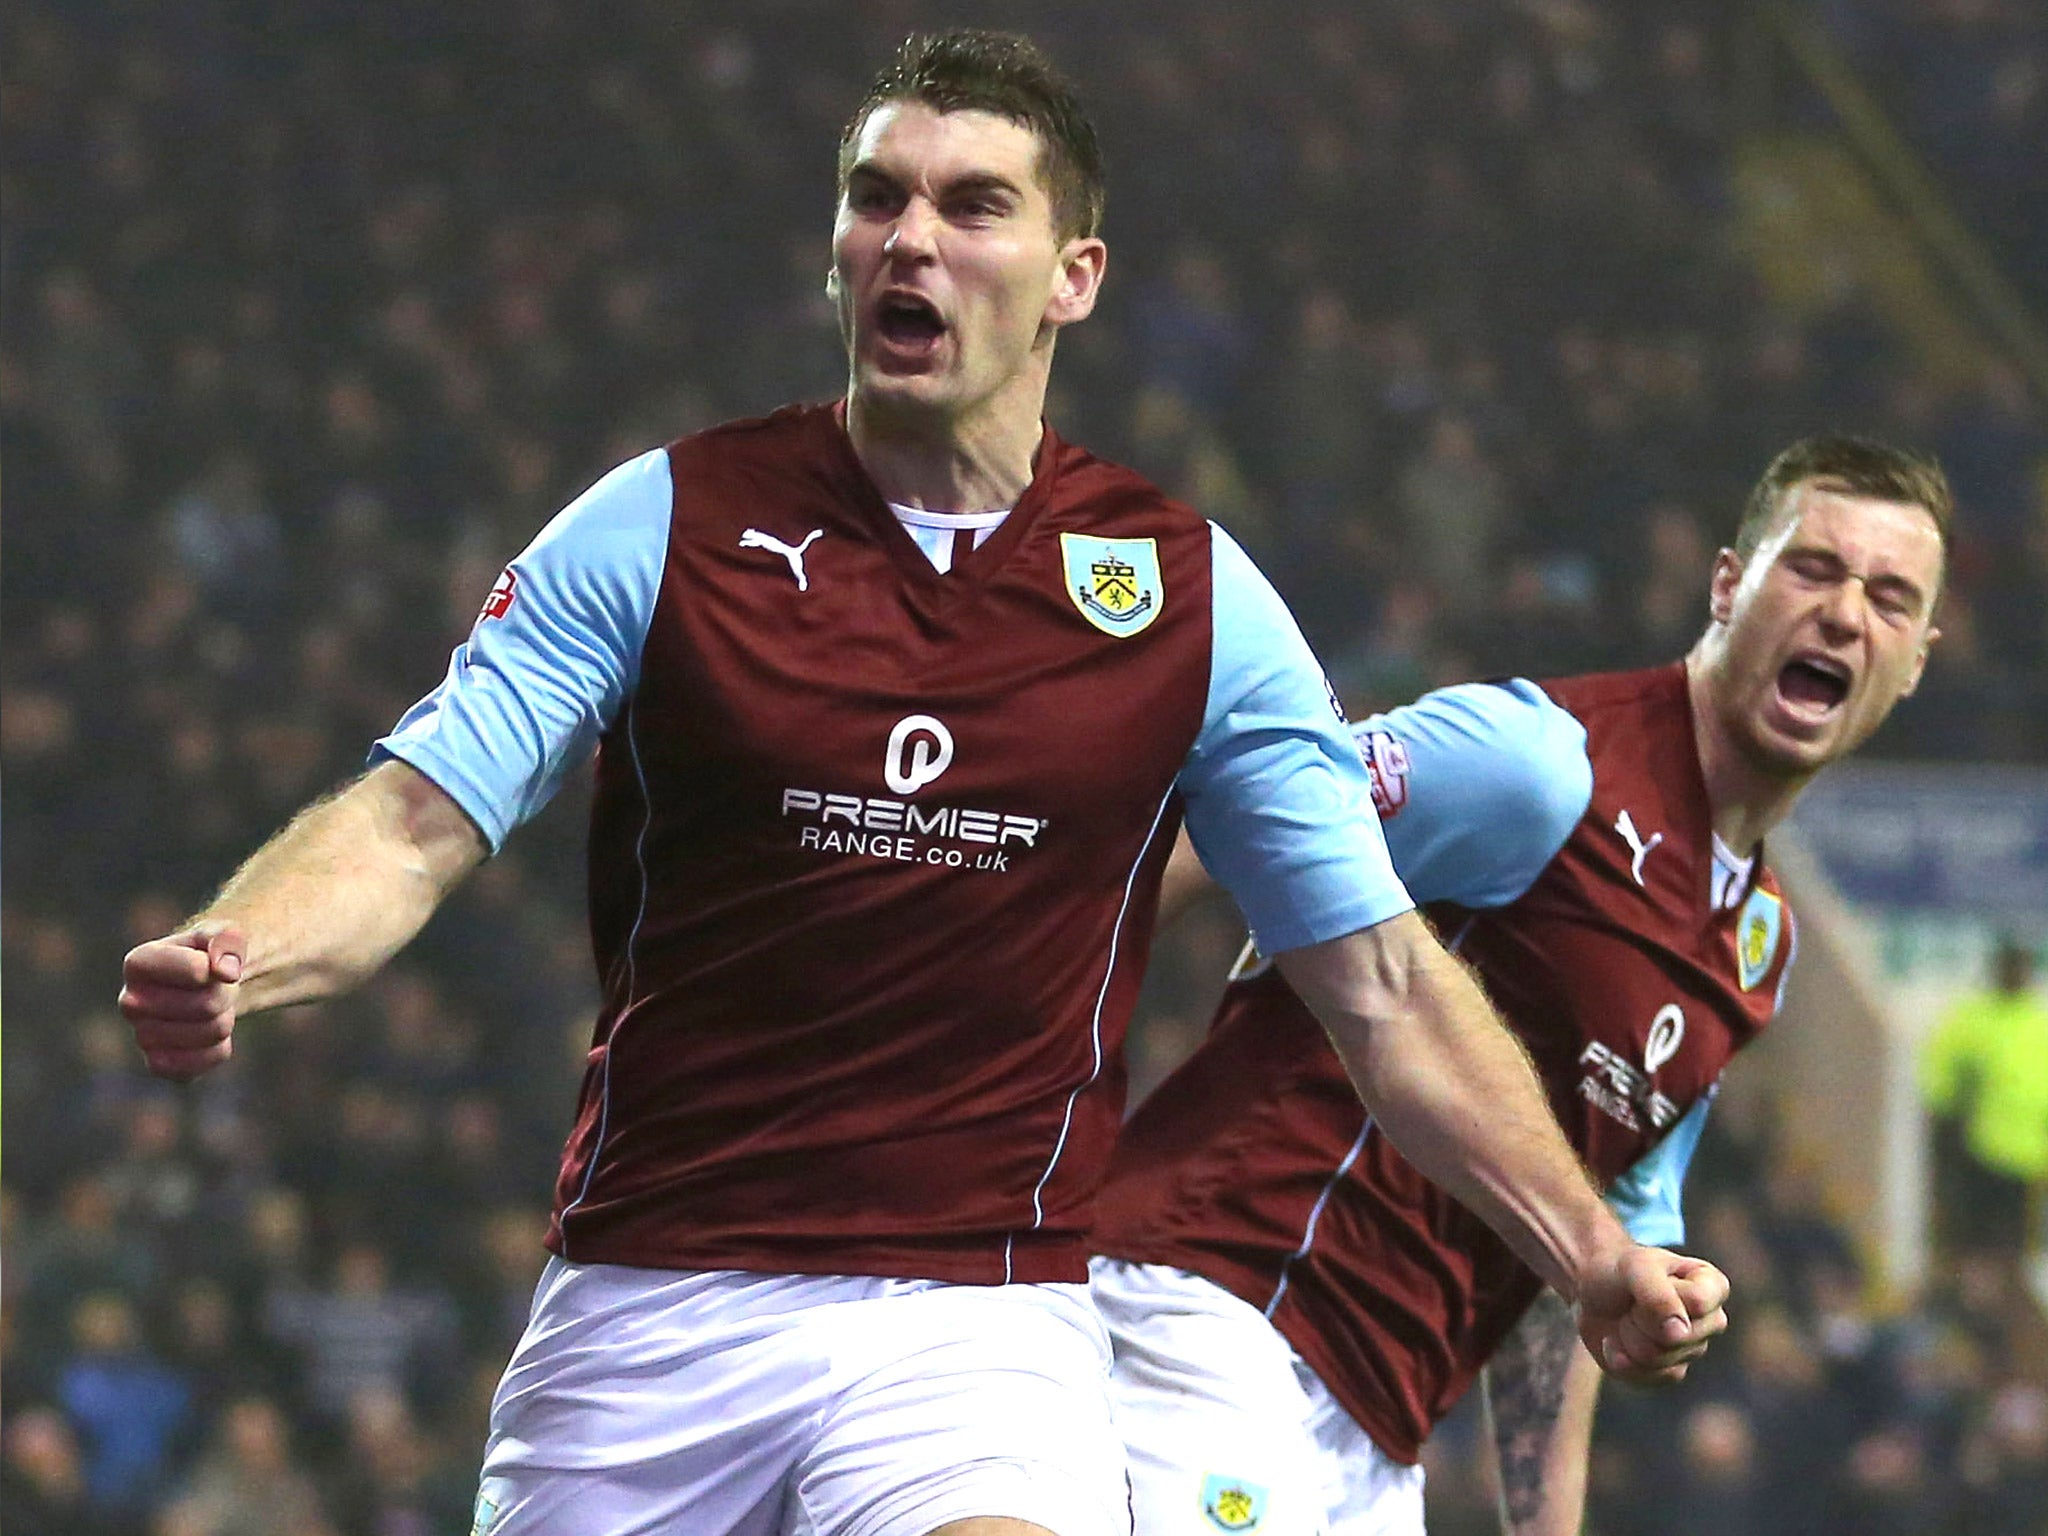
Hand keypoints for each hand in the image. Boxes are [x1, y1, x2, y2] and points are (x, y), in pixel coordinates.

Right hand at [118, 921, 246, 1079]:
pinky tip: (208, 1036)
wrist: (207, 984)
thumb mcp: (224, 933)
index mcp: (138, 963)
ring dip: (224, 1021)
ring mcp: (141, 1036)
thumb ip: (227, 940)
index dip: (217, 968)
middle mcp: (130, 1002)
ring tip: (210, 1008)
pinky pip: (197, 1066)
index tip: (209, 963)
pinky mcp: (158, 1063)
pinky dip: (216, 1051)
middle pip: (206, 1006)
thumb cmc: (210, 954)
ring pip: (209, 1033)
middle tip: (214, 988)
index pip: (196, 971)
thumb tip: (224, 972)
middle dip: (224, 995)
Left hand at [1574, 1246, 1728, 1384]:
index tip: (1646, 1279)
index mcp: (1712, 1286)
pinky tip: (1616, 1340)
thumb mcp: (1635, 1268)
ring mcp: (1691, 1350)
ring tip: (1626, 1317)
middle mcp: (1710, 1321)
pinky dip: (1620, 1357)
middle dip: (1640, 1318)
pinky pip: (1644, 1375)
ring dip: (1627, 1336)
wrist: (1590, 1292)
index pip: (1698, 1303)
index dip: (1660, 1295)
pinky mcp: (1668, 1372)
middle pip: (1677, 1337)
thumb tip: (1679, 1333)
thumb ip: (1658, 1293)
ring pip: (1657, 1357)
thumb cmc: (1618, 1271)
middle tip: (1632, 1301)